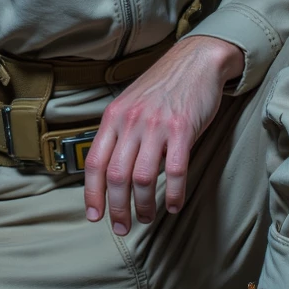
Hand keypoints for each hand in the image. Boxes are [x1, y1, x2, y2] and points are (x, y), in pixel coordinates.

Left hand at [83, 35, 243, 235]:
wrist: (196, 61)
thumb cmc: (163, 86)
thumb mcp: (130, 104)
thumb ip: (119, 133)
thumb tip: (109, 170)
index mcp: (113, 117)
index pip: (94, 163)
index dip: (92, 194)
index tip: (94, 216)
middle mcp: (131, 122)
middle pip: (116, 176)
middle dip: (117, 208)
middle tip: (122, 227)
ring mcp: (156, 126)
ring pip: (142, 178)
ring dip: (144, 206)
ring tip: (147, 218)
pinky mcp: (183, 129)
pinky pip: (175, 170)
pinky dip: (173, 194)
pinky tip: (173, 205)